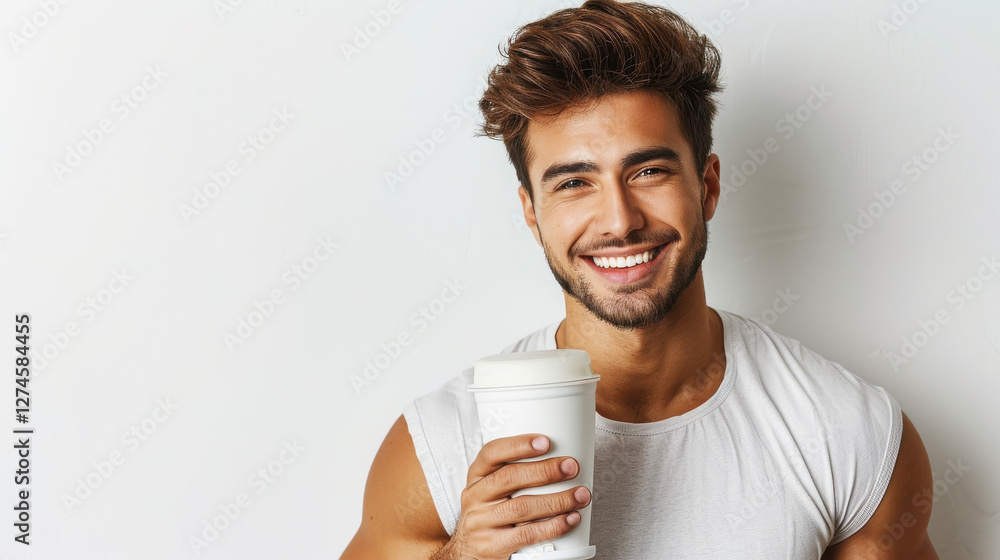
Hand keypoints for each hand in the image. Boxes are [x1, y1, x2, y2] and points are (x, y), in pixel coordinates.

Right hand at [435, 434, 591, 559]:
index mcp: (477, 476)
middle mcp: (475, 496)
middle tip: (571, 467)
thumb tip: (558, 459)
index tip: (546, 441)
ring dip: (556, 500)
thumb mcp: (491, 489)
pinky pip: (526, 534)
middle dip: (545, 471)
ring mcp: (481, 522)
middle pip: (510, 478)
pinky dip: (552, 526)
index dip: (519, 445)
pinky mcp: (492, 545)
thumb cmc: (489, 514)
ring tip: (579, 495)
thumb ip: (514, 473)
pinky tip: (569, 519)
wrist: (467, 552)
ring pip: (522, 507)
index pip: (492, 453)